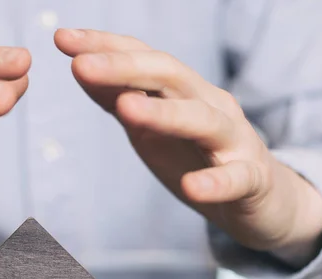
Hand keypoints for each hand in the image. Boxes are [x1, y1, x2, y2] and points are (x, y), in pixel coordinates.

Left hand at [55, 29, 321, 258]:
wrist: (259, 197)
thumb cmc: (198, 155)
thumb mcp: (152, 125)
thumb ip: (121, 98)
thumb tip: (79, 68)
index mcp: (182, 91)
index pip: (144, 58)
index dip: (105, 45)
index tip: (62, 37)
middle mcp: (209, 104)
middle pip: (170, 76)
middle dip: (123, 68)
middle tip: (81, 64)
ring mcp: (234, 141)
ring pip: (202, 120)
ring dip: (164, 113)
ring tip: (126, 109)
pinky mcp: (251, 179)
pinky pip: (236, 179)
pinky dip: (216, 182)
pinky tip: (194, 188)